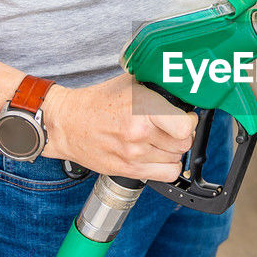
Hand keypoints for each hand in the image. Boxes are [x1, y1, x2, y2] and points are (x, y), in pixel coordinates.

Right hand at [42, 75, 197, 180]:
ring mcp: (134, 154)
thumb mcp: (130, 83)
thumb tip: (182, 87)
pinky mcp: (129, 170)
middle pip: (184, 143)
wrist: (67, 123)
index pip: (185, 126)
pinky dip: (168, 166)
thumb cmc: (97, 102)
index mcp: (142, 108)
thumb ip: (157, 86)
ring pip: (176, 158)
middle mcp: (139, 133)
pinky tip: (158, 155)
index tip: (185, 117)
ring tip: (160, 139)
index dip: (190, 121)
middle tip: (172, 127)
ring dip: (172, 149)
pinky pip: (167, 174)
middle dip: (183, 134)